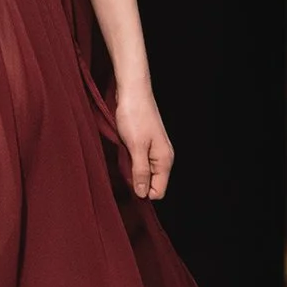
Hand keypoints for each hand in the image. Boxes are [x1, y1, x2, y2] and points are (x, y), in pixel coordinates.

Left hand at [113, 81, 173, 199]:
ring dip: (131, 171)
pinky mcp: (145, 145)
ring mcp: (154, 151)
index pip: (159, 191)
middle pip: (151, 183)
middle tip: (122, 167)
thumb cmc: (135, 115)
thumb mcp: (136, 147)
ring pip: (144, 173)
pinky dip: (129, 161)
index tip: (127, 183)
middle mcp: (163, 157)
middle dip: (136, 182)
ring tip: (122, 156)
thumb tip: (143, 194)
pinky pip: (139, 162)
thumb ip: (140, 172)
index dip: (142, 192)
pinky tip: (123, 152)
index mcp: (165, 160)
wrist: (132, 91)